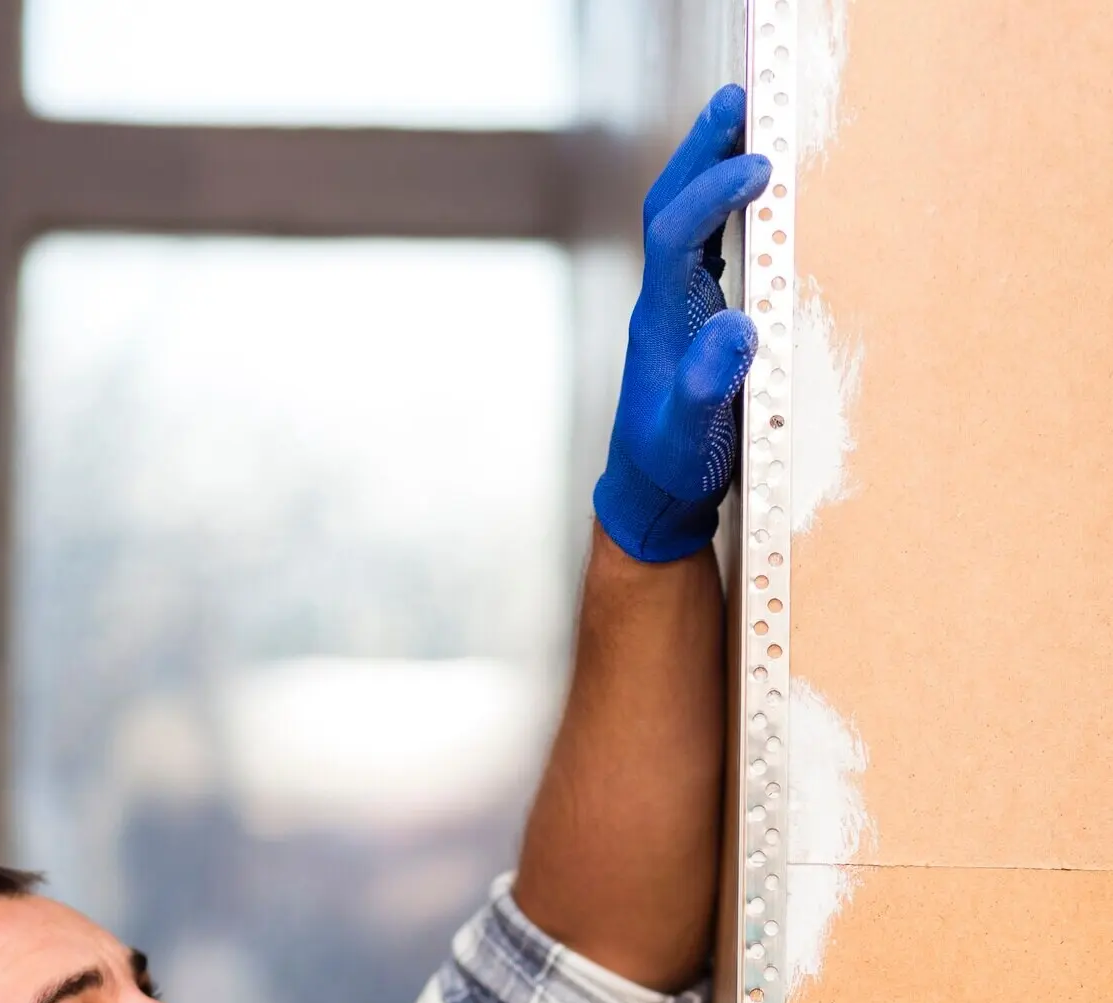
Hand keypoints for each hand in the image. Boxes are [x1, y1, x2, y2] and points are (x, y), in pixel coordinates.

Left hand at [594, 86, 771, 563]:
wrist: (651, 497)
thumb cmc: (671, 472)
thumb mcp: (690, 439)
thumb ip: (707, 386)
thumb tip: (737, 325)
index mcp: (661, 324)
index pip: (676, 235)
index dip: (712, 194)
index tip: (757, 167)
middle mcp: (663, 306)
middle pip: (670, 209)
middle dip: (701, 152)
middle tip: (736, 99)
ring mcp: (675, 311)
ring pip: (684, 221)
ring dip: (709, 168)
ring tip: (744, 119)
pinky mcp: (692, 323)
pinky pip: (704, 248)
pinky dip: (723, 210)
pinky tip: (750, 194)